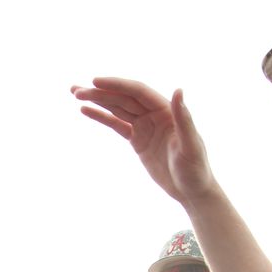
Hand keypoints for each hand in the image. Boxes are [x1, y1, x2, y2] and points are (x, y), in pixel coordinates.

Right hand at [70, 78, 216, 207]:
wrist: (192, 190)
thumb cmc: (196, 169)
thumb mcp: (191, 145)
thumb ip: (184, 118)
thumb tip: (178, 91)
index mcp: (167, 110)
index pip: (137, 92)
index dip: (117, 85)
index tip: (95, 82)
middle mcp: (155, 113)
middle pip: (123, 97)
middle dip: (100, 92)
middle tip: (77, 90)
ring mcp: (145, 126)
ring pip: (118, 108)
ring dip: (97, 100)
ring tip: (76, 94)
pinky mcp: (138, 139)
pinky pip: (117, 124)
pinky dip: (102, 117)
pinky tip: (86, 110)